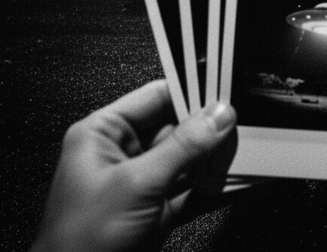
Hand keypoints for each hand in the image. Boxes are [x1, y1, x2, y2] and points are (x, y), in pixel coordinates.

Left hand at [30, 81, 235, 251]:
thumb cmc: (81, 242)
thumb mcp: (136, 184)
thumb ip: (182, 147)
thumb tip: (218, 115)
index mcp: (103, 134)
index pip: (154, 97)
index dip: (189, 92)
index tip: (224, 90)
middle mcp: (122, 154)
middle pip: (176, 128)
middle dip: (208, 130)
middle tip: (240, 126)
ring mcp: (141, 184)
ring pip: (187, 161)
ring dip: (214, 160)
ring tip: (245, 152)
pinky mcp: (156, 212)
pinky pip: (191, 191)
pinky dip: (213, 188)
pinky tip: (236, 182)